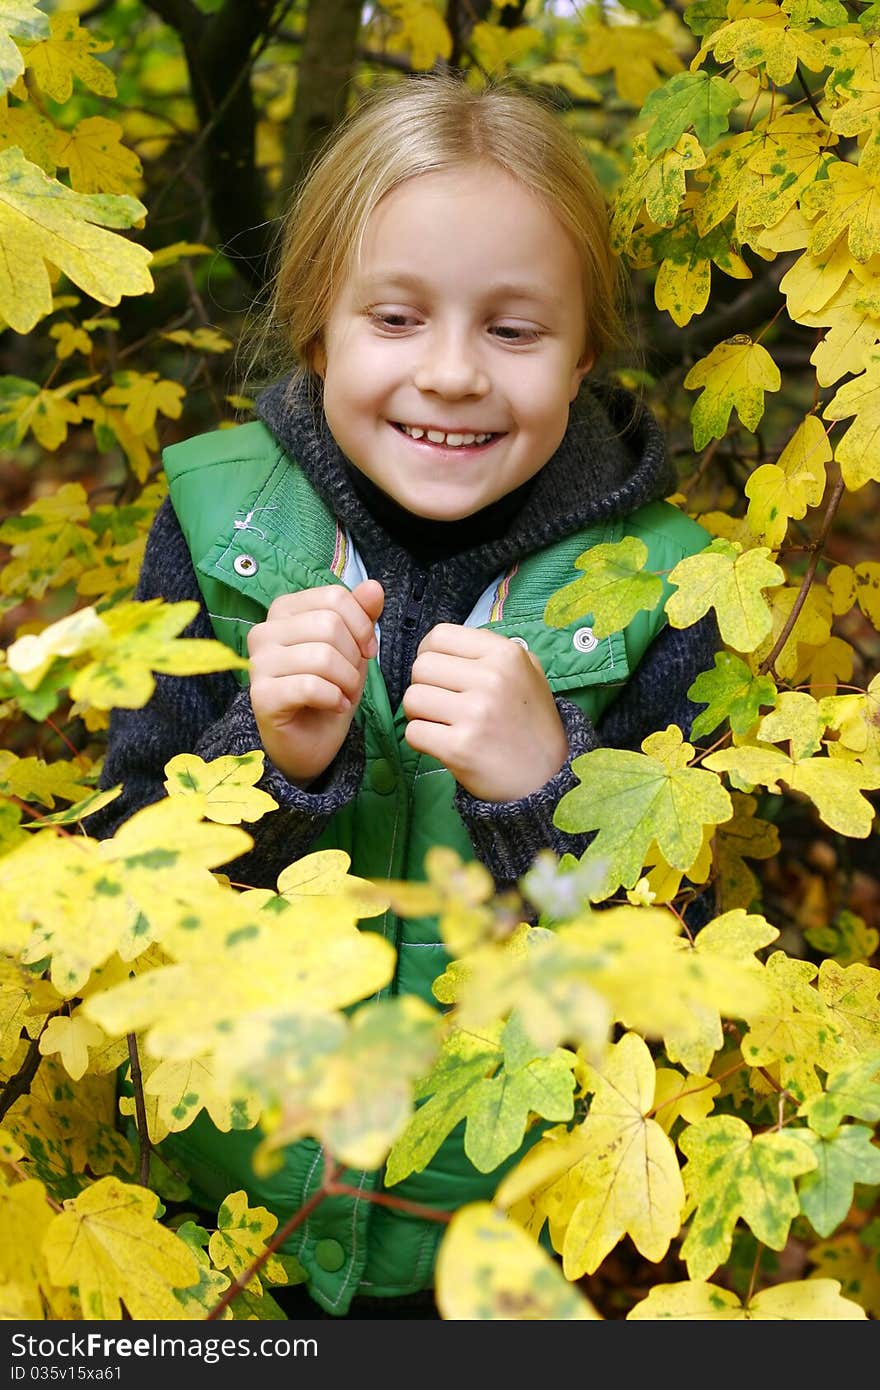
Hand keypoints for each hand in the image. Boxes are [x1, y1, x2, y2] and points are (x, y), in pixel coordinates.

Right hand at [247, 579, 383, 784]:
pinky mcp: (262, 696)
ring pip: (322, 655)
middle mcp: (264, 631)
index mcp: (284, 611)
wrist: (309, 742)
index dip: (362, 625)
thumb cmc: (329, 690)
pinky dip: (334, 698)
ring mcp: (258, 664)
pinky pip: (311, 686)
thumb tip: (373, 586)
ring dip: (347, 681)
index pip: (334, 597)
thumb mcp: (352, 648)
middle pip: (329, 624)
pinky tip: (335, 706)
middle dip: (354, 656)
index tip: (366, 650)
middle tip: (351, 679)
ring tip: (344, 694)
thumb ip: (361, 615)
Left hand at [402, 624, 568, 800]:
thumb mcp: (526, 671)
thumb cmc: (529, 722)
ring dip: (420, 714)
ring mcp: (476, 714)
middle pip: (421, 666)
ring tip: (442, 723)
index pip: (439, 636)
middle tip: (441, 704)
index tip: (439, 674)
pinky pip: (413, 732)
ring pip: (412, 698)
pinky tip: (442, 743)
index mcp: (506, 654)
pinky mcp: (460, 747)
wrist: (547, 777)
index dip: (429, 654)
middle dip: (424, 686)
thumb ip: (488, 650)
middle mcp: (493, 679)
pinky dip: (421, 740)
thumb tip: (438, 644)